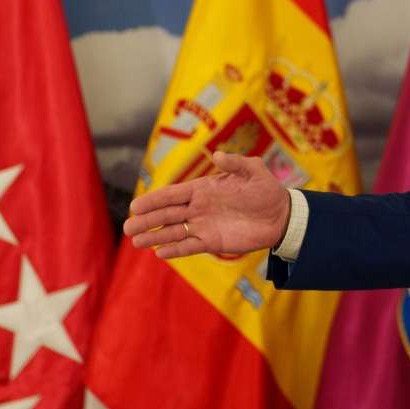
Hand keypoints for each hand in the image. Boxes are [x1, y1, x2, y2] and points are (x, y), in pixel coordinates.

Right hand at [124, 152, 290, 259]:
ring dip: (155, 236)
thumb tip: (217, 155)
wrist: (281, 215)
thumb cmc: (267, 191)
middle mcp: (199, 208)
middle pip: (167, 214)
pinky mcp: (212, 242)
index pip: (173, 194)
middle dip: (147, 220)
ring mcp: (204, 226)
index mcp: (204, 189)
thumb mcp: (255, 171)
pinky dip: (175, 250)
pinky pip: (189, 246)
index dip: (154, 200)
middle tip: (128, 227)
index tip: (136, 206)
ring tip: (136, 241)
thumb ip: (236, 163)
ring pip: (173, 231)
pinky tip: (160, 253)